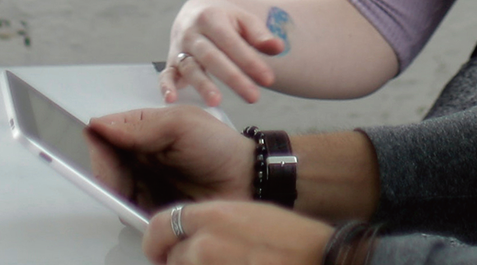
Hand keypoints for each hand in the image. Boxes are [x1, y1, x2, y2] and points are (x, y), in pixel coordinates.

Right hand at [89, 106, 254, 202]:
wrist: (247, 183)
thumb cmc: (218, 147)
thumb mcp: (181, 124)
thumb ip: (140, 125)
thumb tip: (99, 125)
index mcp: (144, 130)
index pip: (105, 134)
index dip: (97, 144)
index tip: (99, 153)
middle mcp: (140, 156)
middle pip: (105, 165)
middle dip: (107, 173)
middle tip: (122, 181)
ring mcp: (145, 184)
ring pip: (114, 190)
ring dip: (118, 194)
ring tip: (139, 194)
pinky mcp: (152, 211)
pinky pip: (129, 213)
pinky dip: (129, 212)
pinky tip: (142, 210)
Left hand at [143, 201, 331, 264]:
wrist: (319, 259)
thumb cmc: (292, 241)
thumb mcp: (247, 215)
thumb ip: (212, 224)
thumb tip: (190, 239)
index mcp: (212, 216)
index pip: (160, 225)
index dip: (157, 241)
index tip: (158, 249)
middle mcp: (205, 245)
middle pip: (171, 259)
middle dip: (182, 264)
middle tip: (208, 262)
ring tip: (232, 263)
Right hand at [163, 0, 287, 106]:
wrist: (198, 11)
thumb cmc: (227, 20)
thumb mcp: (244, 20)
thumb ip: (260, 35)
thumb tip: (277, 48)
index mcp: (211, 17)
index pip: (231, 42)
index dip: (249, 61)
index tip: (269, 79)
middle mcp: (192, 32)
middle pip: (212, 56)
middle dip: (233, 78)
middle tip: (254, 97)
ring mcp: (179, 48)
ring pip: (190, 67)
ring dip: (202, 85)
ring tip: (217, 102)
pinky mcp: (171, 63)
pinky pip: (166, 75)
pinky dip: (166, 86)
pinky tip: (171, 100)